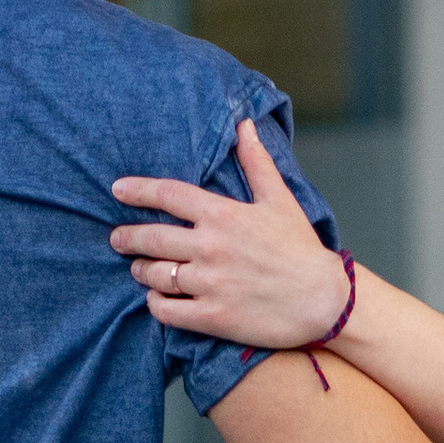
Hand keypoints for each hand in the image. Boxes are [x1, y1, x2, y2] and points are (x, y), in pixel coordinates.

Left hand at [110, 117, 345, 348]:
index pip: (168, 194)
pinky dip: (155, 303)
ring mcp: (210, 283)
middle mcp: (211, 247)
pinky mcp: (213, 317)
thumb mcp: (280, 200)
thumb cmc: (302, 250)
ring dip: (140, 270)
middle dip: (127, 237)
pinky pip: (166, 310)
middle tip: (118, 239)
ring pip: (154, 274)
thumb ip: (256, 163)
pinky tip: (157, 298)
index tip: (118, 190)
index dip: (137, 191)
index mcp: (223, 214)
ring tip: (139, 269)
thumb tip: (244, 125)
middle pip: (150, 237)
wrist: (325, 301)